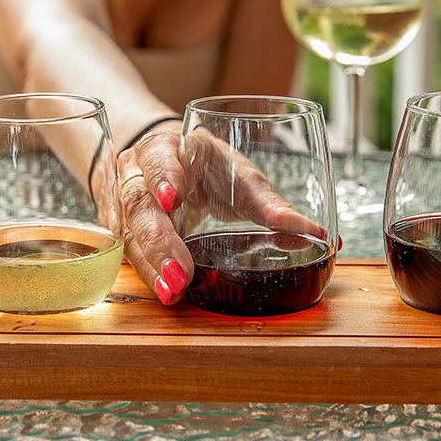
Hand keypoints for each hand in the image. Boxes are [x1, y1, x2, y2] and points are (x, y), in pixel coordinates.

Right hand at [114, 122, 327, 305]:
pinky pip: (130, 252)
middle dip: (159, 239)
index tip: (174, 197)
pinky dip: (148, 274)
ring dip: (152, 264)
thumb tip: (318, 235)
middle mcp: (137, 172)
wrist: (162, 165)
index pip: (160, 156)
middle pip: (140, 202)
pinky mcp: (122, 229)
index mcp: (169, 147)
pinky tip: (165, 293)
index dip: (164, 174)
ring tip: (173, 292)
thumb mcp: (238, 176)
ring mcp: (123, 202)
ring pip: (130, 231)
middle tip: (180, 272)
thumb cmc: (205, 168)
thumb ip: (271, 205)